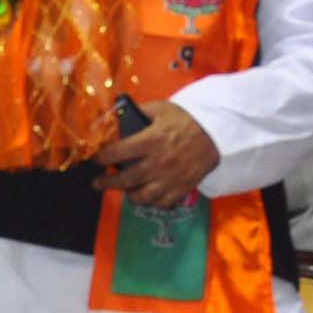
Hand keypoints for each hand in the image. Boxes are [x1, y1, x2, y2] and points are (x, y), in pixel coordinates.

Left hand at [98, 102, 219, 208]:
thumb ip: (138, 113)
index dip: (101, 158)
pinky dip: (152, 202)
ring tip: (125, 190)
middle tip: (98, 182)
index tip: (96, 159)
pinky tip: (147, 196)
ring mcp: (170, 179)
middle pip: (125, 179)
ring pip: (142, 197)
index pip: (116, 153)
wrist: (215, 133)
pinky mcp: (181, 189)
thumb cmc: (185, 120)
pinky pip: (161, 203)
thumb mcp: (161, 109)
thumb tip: (114, 118)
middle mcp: (157, 163)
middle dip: (106, 182)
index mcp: (150, 141)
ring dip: (129, 195)